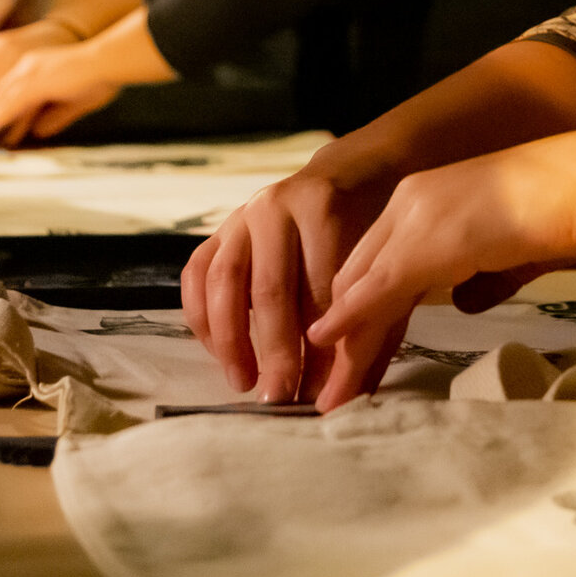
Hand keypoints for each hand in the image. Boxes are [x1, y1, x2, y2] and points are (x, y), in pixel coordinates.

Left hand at [0, 25, 116, 148]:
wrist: (109, 61)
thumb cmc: (99, 76)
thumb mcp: (73, 102)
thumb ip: (54, 116)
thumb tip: (40, 130)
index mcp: (35, 68)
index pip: (5, 91)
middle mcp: (27, 66)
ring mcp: (28, 72)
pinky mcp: (34, 81)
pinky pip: (8, 104)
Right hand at [181, 154, 399, 402]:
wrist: (351, 177)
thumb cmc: (370, 232)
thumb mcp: (380, 271)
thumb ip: (366, 328)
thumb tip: (341, 399)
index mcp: (323, 209)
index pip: (318, 289)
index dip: (317, 347)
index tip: (318, 395)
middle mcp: (275, 207)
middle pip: (269, 289)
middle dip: (274, 351)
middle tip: (279, 399)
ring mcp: (240, 216)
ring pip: (222, 282)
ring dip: (230, 340)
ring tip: (244, 383)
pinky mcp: (218, 230)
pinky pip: (195, 276)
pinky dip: (202, 319)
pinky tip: (220, 353)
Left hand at [304, 131, 575, 409]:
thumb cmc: (566, 213)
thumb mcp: (510, 252)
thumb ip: (480, 277)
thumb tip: (461, 304)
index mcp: (425, 201)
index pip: (374, 266)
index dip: (358, 317)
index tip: (350, 365)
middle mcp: (409, 203)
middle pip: (357, 279)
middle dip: (342, 338)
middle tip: (329, 393)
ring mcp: (416, 216)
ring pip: (361, 288)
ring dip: (344, 345)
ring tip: (330, 396)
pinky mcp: (429, 239)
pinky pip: (379, 287)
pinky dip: (353, 322)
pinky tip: (331, 348)